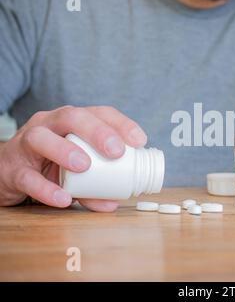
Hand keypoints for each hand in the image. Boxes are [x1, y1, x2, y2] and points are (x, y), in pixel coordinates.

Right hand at [0, 106, 146, 211]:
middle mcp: (49, 125)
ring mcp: (27, 144)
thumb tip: (114, 201)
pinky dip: (46, 188)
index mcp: (71, 121)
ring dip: (65, 151)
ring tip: (85, 166)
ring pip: (42, 138)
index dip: (120, 123)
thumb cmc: (49, 165)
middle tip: (116, 151)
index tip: (140, 140)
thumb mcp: (75, 171)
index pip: (98, 113)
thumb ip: (94, 185)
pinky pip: (27, 176)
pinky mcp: (12, 168)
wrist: (6, 173)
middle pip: (72, 117)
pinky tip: (63, 198)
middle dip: (97, 132)